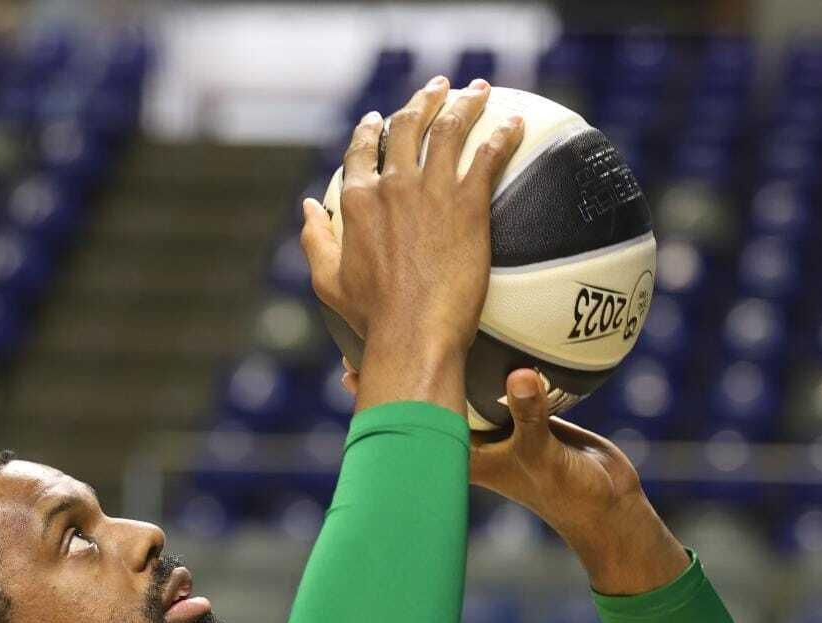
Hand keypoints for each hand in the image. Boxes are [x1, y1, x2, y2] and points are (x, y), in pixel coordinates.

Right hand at [301, 77, 524, 413]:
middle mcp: (392, 185)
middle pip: (407, 127)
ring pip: (448, 129)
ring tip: (477, 91)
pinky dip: (502, 134)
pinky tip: (514, 123)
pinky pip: (488, 155)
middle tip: (439, 89)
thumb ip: (316, 238)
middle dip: (424, 101)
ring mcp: (431, 190)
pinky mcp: (467, 203)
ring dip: (464, 104)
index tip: (378, 118)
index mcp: (358, 201)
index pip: (362, 150)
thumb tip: (307, 208)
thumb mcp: (329, 281)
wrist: (413, 334)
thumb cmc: (372, 316)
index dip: (370, 130)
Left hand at [339, 361, 688, 593]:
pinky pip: (496, 380)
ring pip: (457, 388)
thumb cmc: (567, 490)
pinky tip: (480, 326)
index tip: (348, 370)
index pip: (411, 422)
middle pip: (425, 400)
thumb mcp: (545, 450)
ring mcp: (495, 428)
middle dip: (400, 369)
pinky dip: (486, 358)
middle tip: (368, 329)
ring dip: (439, 360)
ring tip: (410, 321)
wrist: (603, 503)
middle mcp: (470, 440)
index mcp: (462, 453)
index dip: (381, 397)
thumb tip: (518, 377)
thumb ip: (530, 414)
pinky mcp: (521, 414)